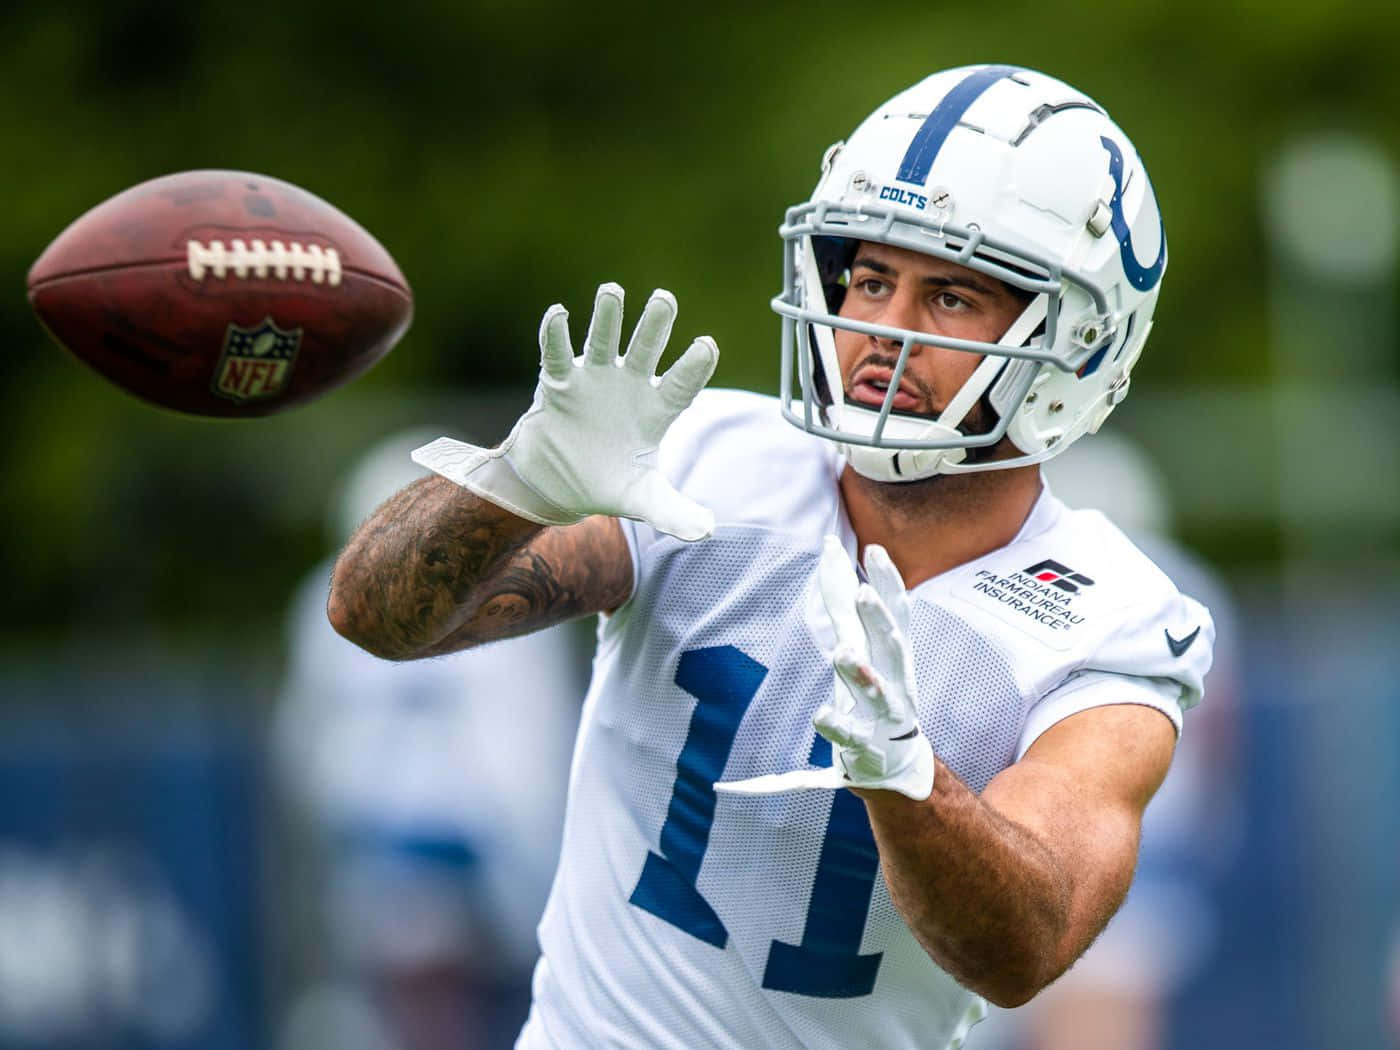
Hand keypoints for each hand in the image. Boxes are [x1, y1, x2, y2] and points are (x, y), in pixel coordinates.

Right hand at [412, 283, 719, 540]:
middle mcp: (629, 386)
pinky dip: (555, 334)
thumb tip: (707, 531)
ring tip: (612, 290)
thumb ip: (673, 511)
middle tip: (664, 298)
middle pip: (646, 349)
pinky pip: (556, 354)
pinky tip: (559, 313)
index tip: (707, 345)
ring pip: (603, 341)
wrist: (557, 483)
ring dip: (607, 317)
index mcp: (656, 409)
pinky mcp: (558, 384)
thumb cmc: (607, 482)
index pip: (681, 383)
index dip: (694, 366)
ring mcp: (594, 380)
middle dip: (655, 324)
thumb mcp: (643, 499)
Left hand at [715, 535, 935, 800]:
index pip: (898, 613)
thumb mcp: (863, 644)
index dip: (888, 583)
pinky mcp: (866, 745)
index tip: (874, 551)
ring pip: (876, 691)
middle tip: (863, 595)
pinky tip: (820, 715)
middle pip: (892, 646)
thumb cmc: (876, 691)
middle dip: (879, 621)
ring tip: (842, 654)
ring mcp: (884, 714)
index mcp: (894, 654)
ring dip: (861, 673)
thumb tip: (831, 549)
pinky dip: (837, 725)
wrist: (894, 761)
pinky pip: (852, 735)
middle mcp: (896, 680)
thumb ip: (844, 601)